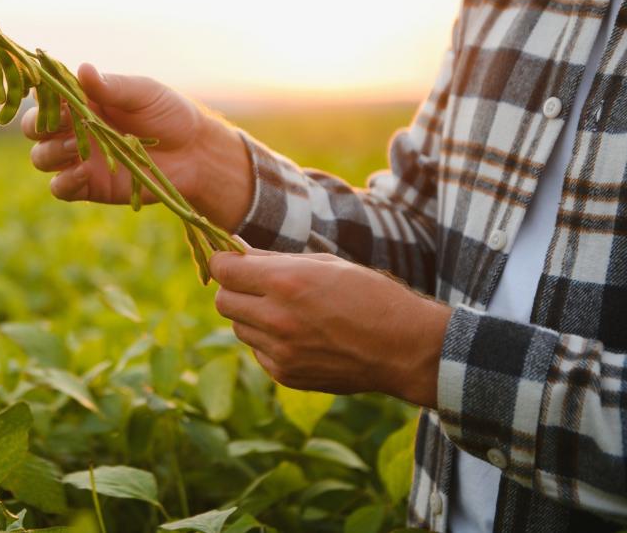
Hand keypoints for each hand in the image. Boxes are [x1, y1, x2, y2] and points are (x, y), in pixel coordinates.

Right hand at [22, 63, 252, 229]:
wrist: (194, 153)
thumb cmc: (168, 114)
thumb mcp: (143, 93)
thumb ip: (112, 87)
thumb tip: (83, 69)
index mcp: (82, 101)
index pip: (47, 95)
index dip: (40, 93)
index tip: (47, 91)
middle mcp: (74, 128)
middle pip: (35, 128)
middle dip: (38, 125)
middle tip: (61, 123)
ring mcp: (79, 159)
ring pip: (42, 157)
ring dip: (50, 152)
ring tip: (75, 147)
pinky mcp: (89, 186)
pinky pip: (61, 187)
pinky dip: (65, 181)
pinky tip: (83, 172)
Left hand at [210, 246, 451, 407]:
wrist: (403, 347)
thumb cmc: (369, 294)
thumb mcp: (324, 263)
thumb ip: (274, 260)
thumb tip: (236, 251)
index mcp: (285, 282)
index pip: (222, 269)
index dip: (224, 261)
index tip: (233, 260)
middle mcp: (276, 318)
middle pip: (222, 301)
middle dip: (234, 289)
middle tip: (256, 285)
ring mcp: (279, 351)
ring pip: (238, 328)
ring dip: (251, 316)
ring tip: (286, 311)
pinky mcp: (285, 374)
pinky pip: (258, 352)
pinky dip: (268, 342)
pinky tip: (299, 335)